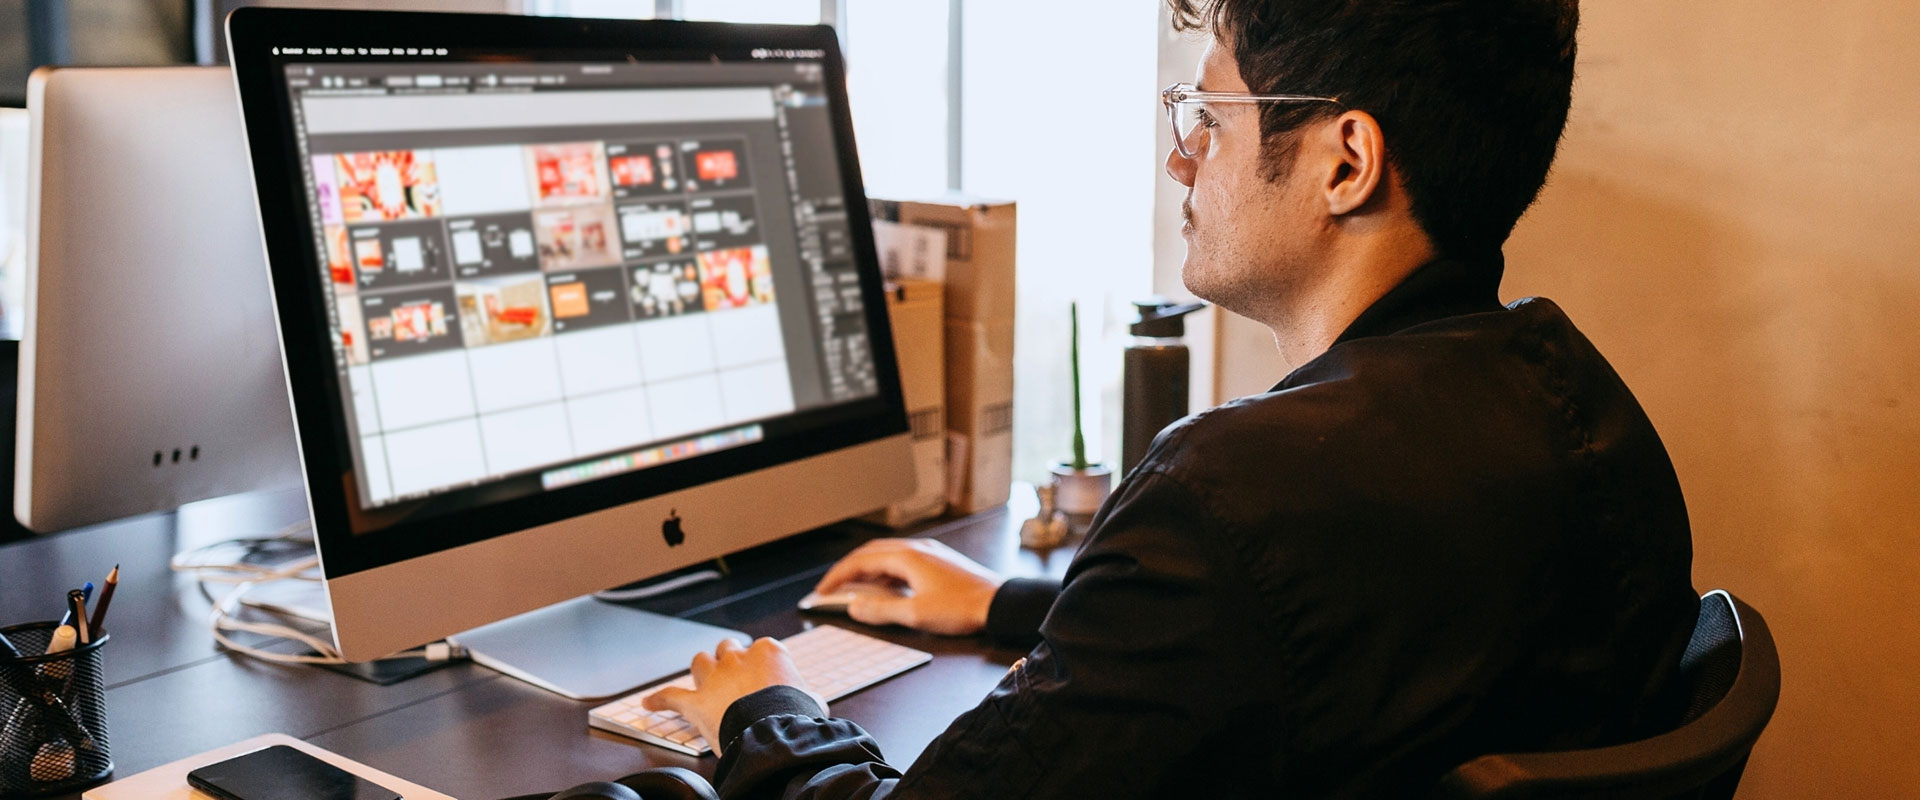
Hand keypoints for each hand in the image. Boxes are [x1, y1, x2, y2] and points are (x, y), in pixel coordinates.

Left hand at [642, 638, 824, 755]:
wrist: (773, 733)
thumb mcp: (811, 700)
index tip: (766, 678)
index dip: (761, 665)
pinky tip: (649, 703)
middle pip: (728, 648)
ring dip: (702, 669)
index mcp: (768, 651)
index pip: (761, 649)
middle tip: (733, 675)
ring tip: (703, 678)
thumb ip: (805, 694)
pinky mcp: (695, 702)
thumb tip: (810, 701)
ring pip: (700, 661)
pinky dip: (658, 700)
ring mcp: (714, 678)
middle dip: (729, 659)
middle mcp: (737, 658)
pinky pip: (670, 696)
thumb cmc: (794, 715)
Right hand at [815, 538, 1005, 634]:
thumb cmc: (963, 607)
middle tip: (832, 588)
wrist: (999, 603)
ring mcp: (928, 554)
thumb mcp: (915, 614)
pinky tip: (886, 588)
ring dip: (867, 571)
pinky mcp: (938, 563)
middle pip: (871, 553)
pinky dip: (886, 573)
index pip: (860, 561)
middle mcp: (916, 549)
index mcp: (907, 557)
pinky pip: (903, 562)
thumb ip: (881, 610)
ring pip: (888, 556)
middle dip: (848, 570)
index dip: (837, 576)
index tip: (822, 591)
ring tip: (854, 590)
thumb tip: (854, 606)